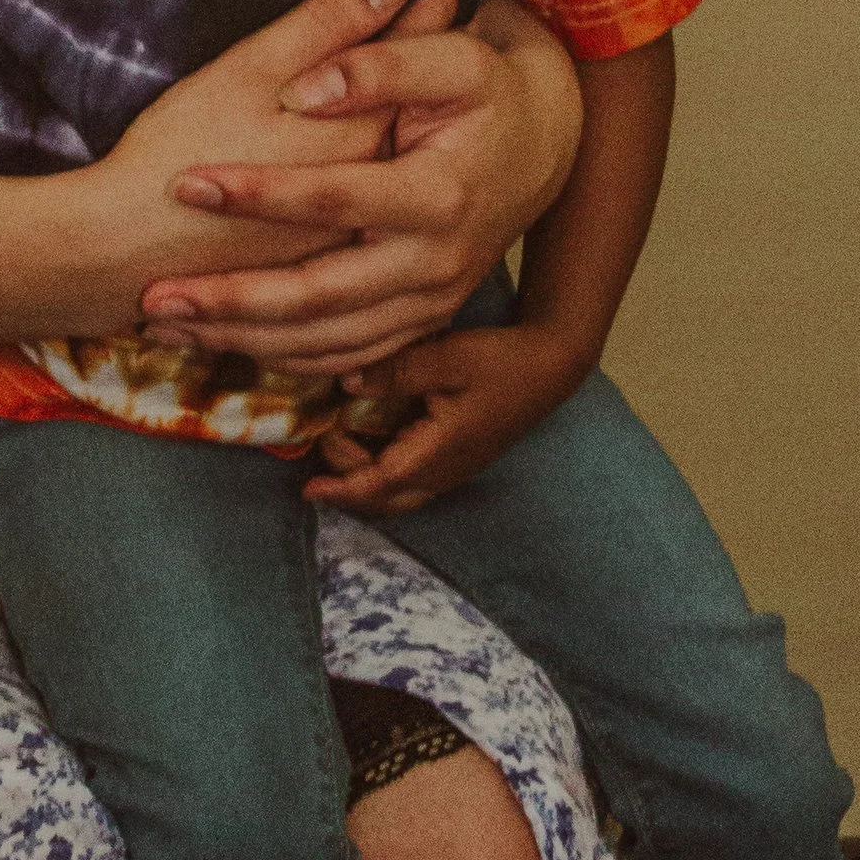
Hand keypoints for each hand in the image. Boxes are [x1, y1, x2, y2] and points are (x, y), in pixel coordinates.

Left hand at [134, 0, 581, 374]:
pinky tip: (227, 344)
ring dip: (244, 340)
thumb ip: (379, 64)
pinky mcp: (422, 322)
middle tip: (155, 299)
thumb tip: (310, 86)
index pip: (332, 199)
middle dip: (232, 303)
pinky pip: (349, 358)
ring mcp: (430, 303)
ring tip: (169, 327)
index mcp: (438, 196)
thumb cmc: (489, 91)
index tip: (185, 184)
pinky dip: (287, 357)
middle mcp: (435, 264)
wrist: (547, 144)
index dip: (256, 192)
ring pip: (328, 343)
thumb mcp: (453, 59)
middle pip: (320, 298)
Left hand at [303, 317, 589, 512]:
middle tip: (317, 465)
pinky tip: (371, 442)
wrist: (551, 366)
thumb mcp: (447, 358)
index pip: (380, 485)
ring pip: (401, 492)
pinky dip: (384, 470)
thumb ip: (395, 372)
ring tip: (339, 445)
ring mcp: (456, 467)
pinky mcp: (460, 456)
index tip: (308, 489)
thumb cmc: (501, 362)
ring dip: (366, 480)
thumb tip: (345, 383)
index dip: (341, 489)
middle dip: (349, 490)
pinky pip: (414, 478)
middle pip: (388, 500)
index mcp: (439, 453)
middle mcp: (446, 470)